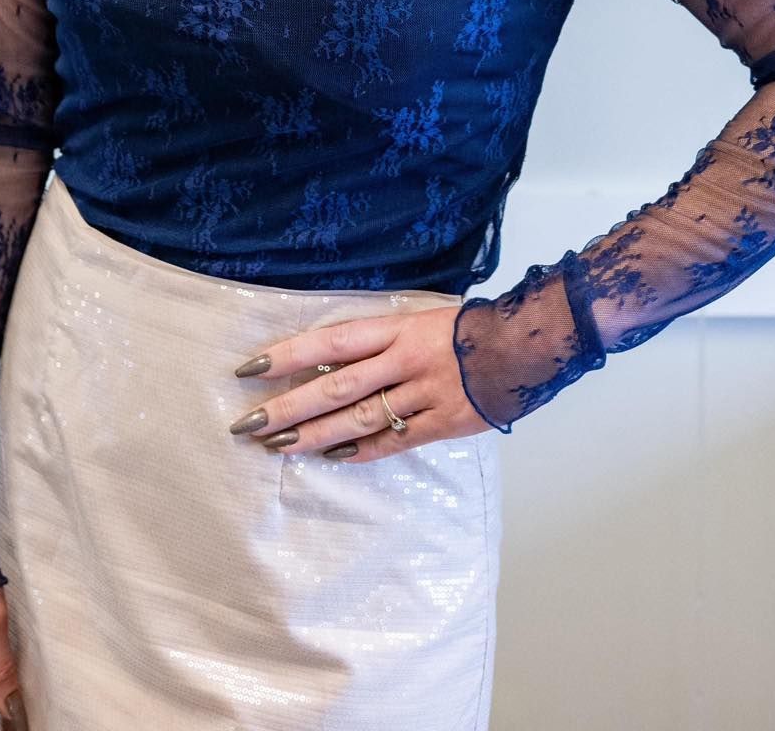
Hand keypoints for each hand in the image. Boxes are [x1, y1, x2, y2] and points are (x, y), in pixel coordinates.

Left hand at [227, 303, 491, 459]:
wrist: (525, 344)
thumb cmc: (466, 327)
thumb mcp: (419, 317)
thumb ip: (380, 337)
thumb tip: (330, 355)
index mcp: (396, 327)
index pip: (332, 341)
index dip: (290, 354)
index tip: (251, 368)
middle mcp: (404, 359)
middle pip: (336, 385)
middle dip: (289, 406)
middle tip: (250, 423)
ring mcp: (423, 393)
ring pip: (359, 417)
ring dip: (316, 434)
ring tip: (278, 446)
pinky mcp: (442, 423)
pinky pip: (393, 441)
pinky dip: (360, 450)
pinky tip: (331, 457)